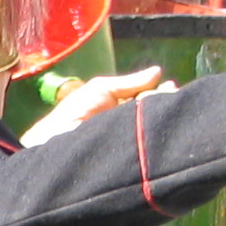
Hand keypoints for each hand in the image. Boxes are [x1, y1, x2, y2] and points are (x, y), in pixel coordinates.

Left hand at [19, 67, 166, 146]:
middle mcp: (130, 122)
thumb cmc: (74, 111)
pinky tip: (150, 128)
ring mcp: (130, 139)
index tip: (170, 87)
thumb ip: (130, 82)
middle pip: (155, 111)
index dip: (163, 92)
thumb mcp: (102, 89)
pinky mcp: (128, 154)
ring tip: (157, 110)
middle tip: (169, 96)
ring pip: (152, 126)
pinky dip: (149, 135)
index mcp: (126, 105)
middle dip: (163, 103)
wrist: (56, 138)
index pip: (152, 97)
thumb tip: (158, 71)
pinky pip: (144, 144)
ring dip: (157, 117)